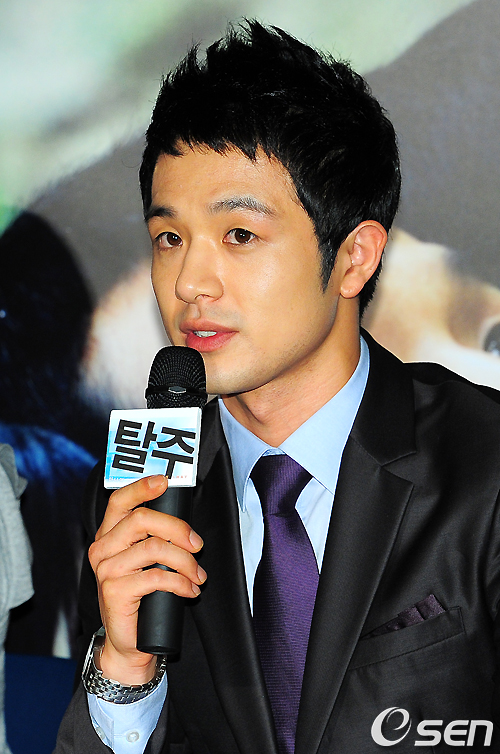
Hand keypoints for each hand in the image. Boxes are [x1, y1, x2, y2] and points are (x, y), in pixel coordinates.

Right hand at [88, 474, 205, 684]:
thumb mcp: (147, 562)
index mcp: (109, 535)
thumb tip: (186, 526)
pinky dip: (181, 582)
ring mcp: (106, 569)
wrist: (130, 642)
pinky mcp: (114, 590)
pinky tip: (190, 590)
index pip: (119, 501)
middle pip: (142, 519)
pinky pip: (156, 577)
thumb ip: (155, 538)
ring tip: (198, 575)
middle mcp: (102, 548)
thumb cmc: (143, 597)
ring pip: (154, 548)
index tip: (164, 482)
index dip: (141, 487)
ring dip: (185, 561)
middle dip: (178, 528)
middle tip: (198, 545)